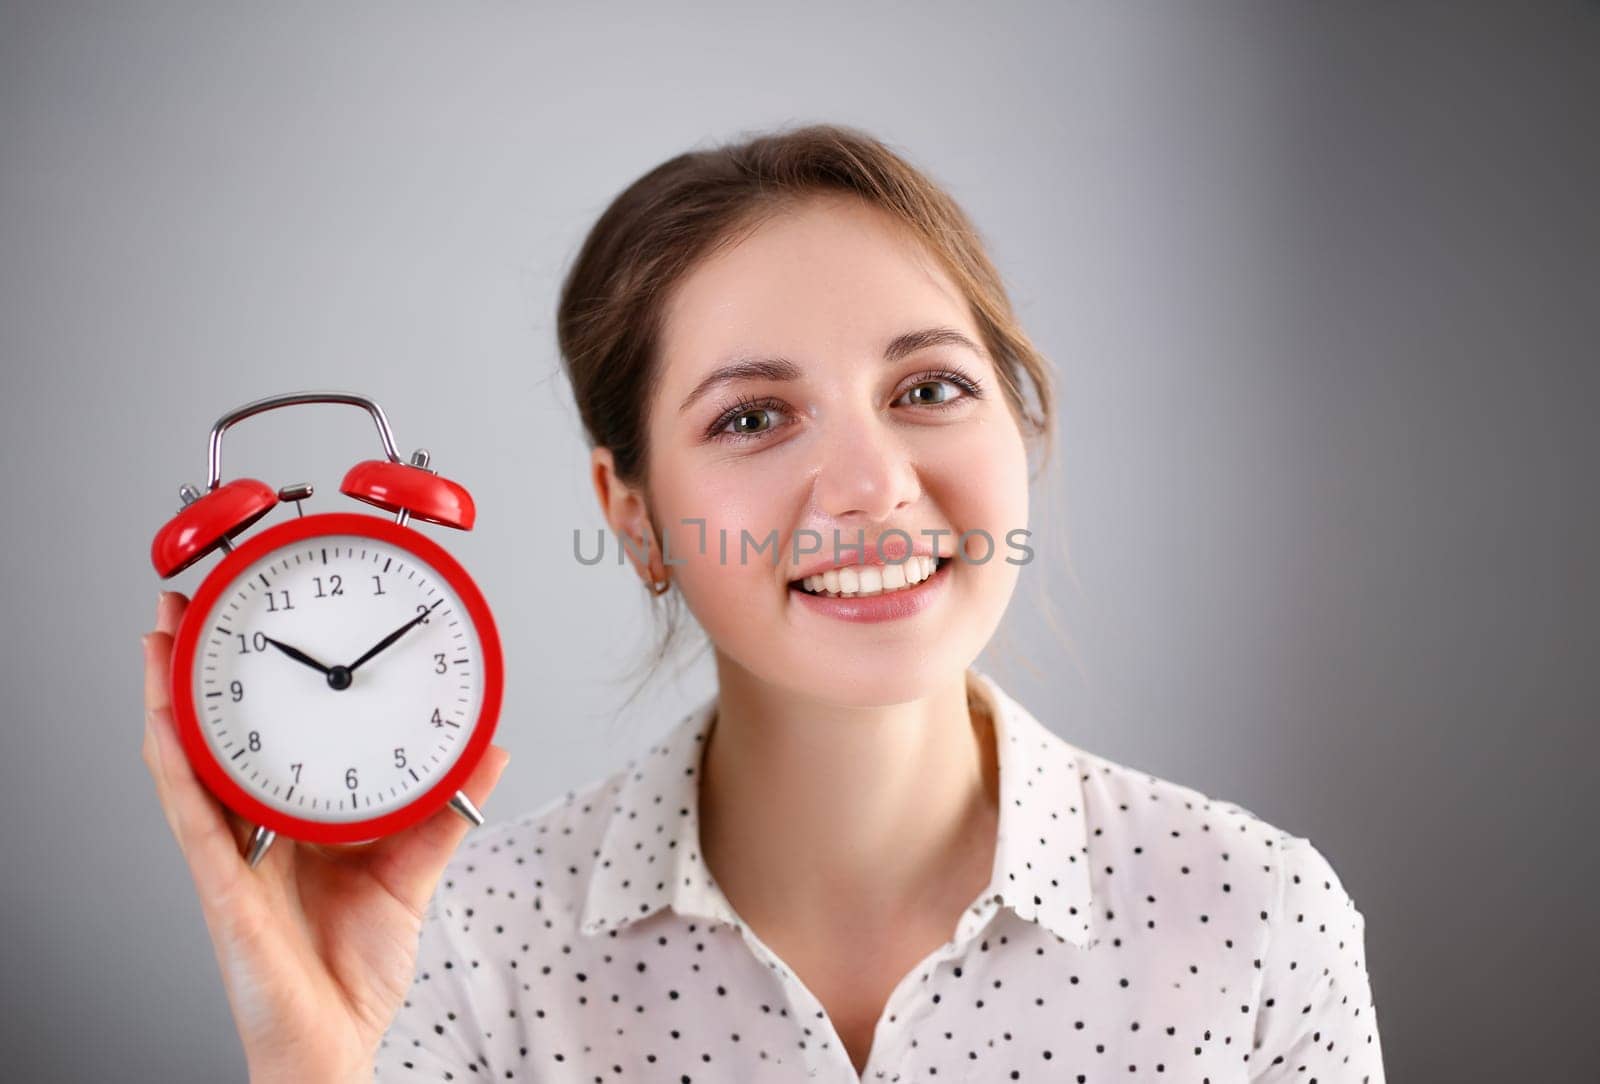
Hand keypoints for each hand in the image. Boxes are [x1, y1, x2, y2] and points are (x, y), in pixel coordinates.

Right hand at [141, 590, 509, 1082]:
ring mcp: (230, 856)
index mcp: (291, 820)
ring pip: (188, 763)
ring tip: (163, 636)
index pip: (267, 735)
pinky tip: (164, 724)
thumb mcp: (413, 868)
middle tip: (190, 602)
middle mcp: (251, 830)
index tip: (263, 617)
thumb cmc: (356, 967)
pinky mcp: (222, 887)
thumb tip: (492, 748)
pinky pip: (192, 819)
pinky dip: (176, 768)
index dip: (258, 681)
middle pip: (216, 736)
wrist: (335, 1041)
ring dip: (170, 698)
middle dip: (197, 670)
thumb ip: (446, 806)